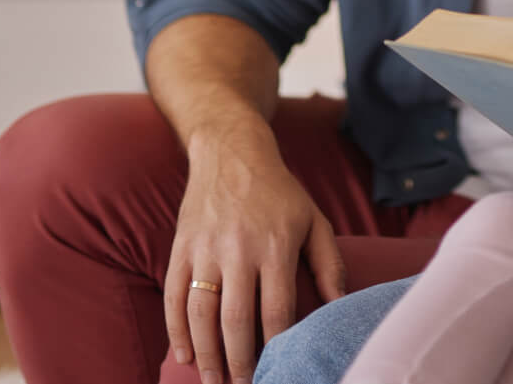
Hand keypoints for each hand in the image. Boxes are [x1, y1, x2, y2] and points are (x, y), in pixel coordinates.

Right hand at [162, 127, 344, 383]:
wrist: (231, 152)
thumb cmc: (280, 192)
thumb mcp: (314, 220)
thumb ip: (328, 264)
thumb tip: (339, 306)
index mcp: (275, 246)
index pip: (276, 310)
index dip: (276, 345)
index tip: (279, 367)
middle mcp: (237, 249)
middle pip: (235, 319)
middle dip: (239, 361)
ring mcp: (204, 249)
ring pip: (200, 313)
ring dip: (206, 354)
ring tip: (214, 380)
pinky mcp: (181, 247)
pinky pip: (173, 296)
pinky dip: (176, 330)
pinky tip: (184, 355)